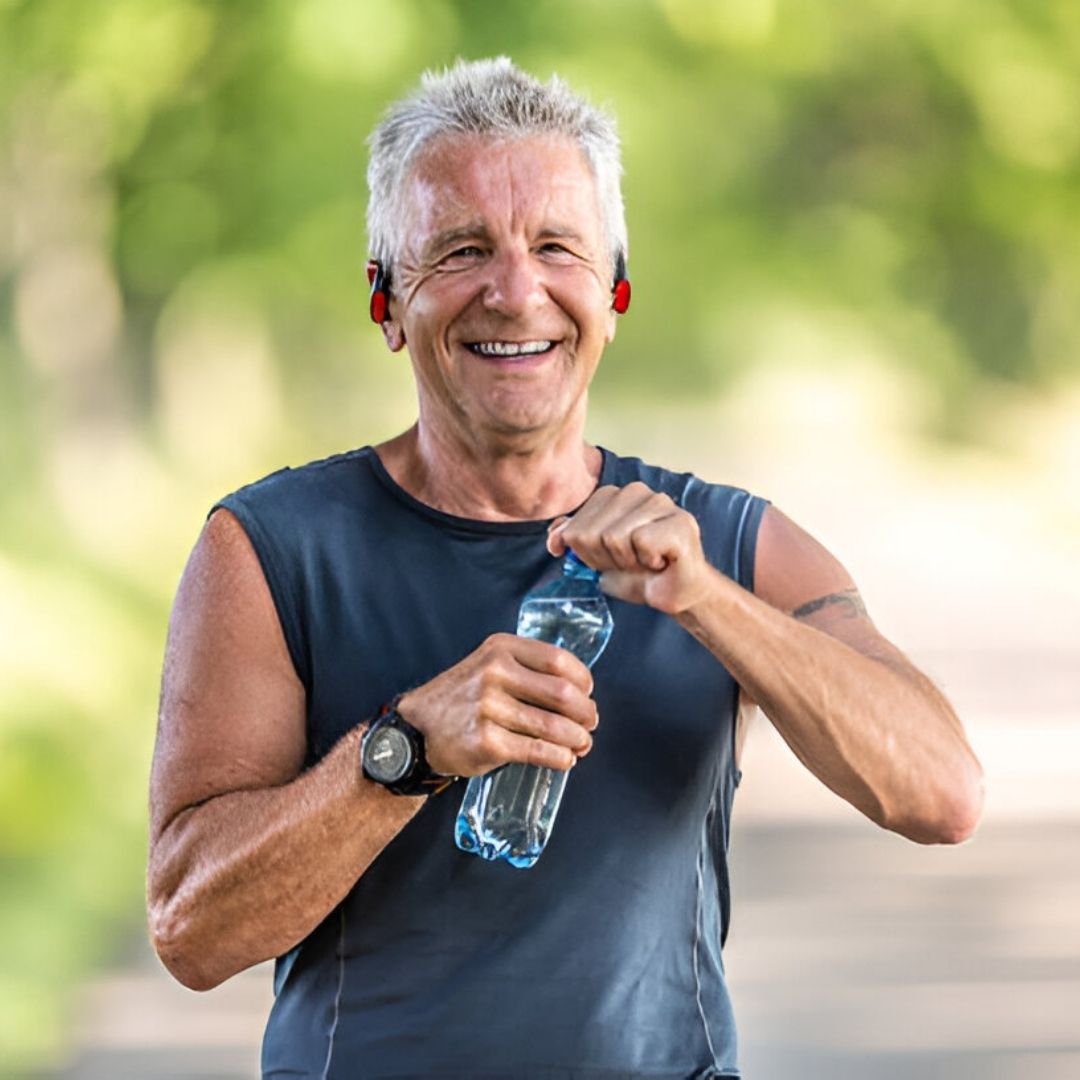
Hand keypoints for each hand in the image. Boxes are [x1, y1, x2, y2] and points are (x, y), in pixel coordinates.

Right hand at [395, 634, 597, 776]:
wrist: (418, 729)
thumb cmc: (461, 698)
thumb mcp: (488, 664)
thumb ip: (527, 669)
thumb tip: (577, 692)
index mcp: (500, 649)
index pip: (558, 661)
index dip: (583, 680)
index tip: (587, 692)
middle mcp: (495, 673)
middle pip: (563, 694)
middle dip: (585, 713)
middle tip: (589, 722)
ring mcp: (489, 708)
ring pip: (554, 726)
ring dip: (578, 739)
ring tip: (581, 743)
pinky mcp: (487, 742)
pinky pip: (538, 751)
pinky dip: (560, 758)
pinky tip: (565, 759)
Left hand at [547, 482, 713, 614]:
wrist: (673, 593)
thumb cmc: (638, 573)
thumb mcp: (595, 557)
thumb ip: (573, 540)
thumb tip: (554, 537)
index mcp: (614, 495)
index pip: (578, 524)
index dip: (588, 551)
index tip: (610, 559)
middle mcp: (637, 491)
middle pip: (593, 532)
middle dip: (606, 559)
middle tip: (629, 563)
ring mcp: (661, 503)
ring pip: (616, 537)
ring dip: (627, 561)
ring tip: (645, 562)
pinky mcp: (680, 522)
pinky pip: (642, 542)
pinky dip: (648, 562)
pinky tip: (661, 561)